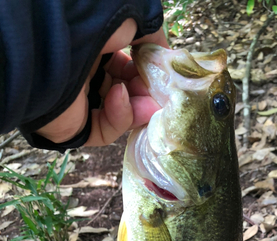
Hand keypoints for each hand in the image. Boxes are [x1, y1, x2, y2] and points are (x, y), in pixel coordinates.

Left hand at [36, 21, 168, 145]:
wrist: (54, 45)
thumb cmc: (90, 24)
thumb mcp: (131, 19)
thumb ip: (152, 37)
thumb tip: (167, 58)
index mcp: (92, 48)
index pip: (125, 68)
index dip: (145, 74)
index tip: (162, 78)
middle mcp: (84, 74)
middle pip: (125, 93)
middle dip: (146, 95)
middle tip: (160, 95)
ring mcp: (78, 103)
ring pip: (118, 115)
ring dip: (138, 109)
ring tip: (148, 103)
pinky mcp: (74, 128)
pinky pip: (103, 130)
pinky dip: (119, 117)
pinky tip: (120, 97)